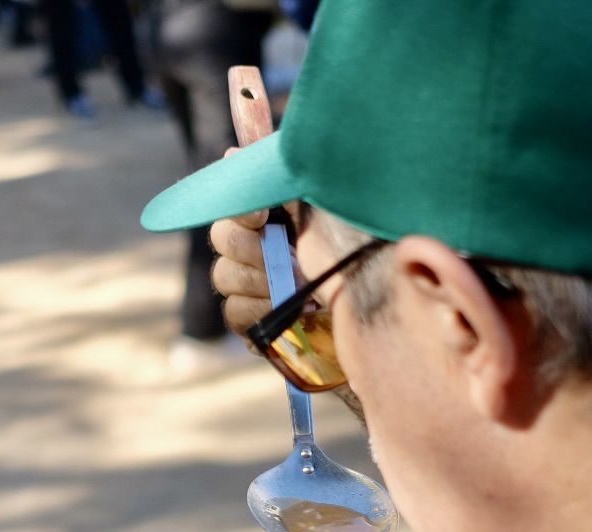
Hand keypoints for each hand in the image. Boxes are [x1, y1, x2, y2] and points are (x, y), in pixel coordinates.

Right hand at [206, 168, 364, 421]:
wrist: (369, 303)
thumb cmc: (348, 248)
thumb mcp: (323, 209)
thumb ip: (288, 183)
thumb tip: (235, 151)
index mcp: (265, 216)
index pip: (231, 202)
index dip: (242, 208)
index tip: (264, 215)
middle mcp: (247, 246)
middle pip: (222, 237)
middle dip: (255, 249)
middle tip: (291, 258)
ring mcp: (244, 284)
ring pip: (225, 275)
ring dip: (262, 281)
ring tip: (299, 286)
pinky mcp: (248, 321)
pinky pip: (234, 311)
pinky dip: (260, 309)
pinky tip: (291, 308)